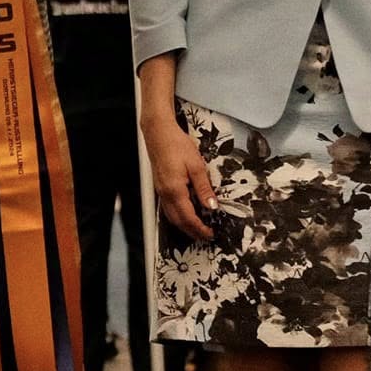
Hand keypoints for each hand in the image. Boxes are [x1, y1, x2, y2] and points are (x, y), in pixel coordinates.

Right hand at [143, 111, 215, 240]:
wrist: (159, 133)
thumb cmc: (176, 145)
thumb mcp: (197, 166)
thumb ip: (204, 188)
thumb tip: (212, 206)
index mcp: (175, 190)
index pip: (188, 218)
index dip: (200, 228)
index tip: (210, 233)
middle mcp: (165, 194)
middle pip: (178, 221)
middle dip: (192, 232)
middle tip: (205, 236)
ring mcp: (161, 191)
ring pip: (172, 217)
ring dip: (184, 226)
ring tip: (197, 229)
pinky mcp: (160, 187)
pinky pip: (169, 208)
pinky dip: (178, 216)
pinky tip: (186, 214)